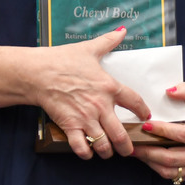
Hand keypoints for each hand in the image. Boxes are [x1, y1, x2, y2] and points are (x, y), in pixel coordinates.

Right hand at [34, 27, 150, 159]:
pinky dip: (87, 153)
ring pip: (104, 144)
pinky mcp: (70, 126)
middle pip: (122, 134)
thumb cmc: (63, 60)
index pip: (135, 102)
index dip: (143, 112)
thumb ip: (108, 41)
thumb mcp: (89, 48)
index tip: (146, 117)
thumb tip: (122, 30)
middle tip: (129, 150)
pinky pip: (82, 147)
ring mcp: (86, 118)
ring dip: (108, 152)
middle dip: (127, 146)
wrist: (38, 73)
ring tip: (109, 152)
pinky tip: (88, 153)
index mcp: (109, 86)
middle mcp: (101, 105)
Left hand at [131, 83, 184, 181]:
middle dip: (150, 150)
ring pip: (168, 169)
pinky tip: (144, 156)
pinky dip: (154, 166)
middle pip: (172, 157)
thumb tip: (170, 91)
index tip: (146, 125)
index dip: (163, 130)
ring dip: (149, 160)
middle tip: (133, 142)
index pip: (182, 135)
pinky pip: (169, 174)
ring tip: (135, 150)